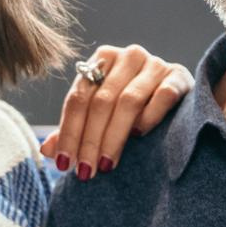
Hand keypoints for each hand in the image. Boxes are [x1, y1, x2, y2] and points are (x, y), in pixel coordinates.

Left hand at [40, 44, 193, 180]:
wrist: (179, 98)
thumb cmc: (133, 109)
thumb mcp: (101, 115)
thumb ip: (75, 129)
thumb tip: (46, 150)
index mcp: (102, 59)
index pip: (78, 98)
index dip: (69, 132)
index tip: (64, 163)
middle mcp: (127, 56)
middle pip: (101, 102)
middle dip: (90, 140)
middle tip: (86, 171)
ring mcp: (154, 63)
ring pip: (127, 101)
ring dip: (114, 137)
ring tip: (106, 164)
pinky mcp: (178, 76)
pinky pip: (161, 97)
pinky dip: (148, 117)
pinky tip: (139, 136)